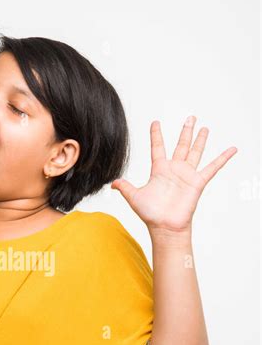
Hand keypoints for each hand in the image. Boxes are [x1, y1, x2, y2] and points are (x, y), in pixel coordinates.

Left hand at [110, 116, 237, 234]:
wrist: (165, 227)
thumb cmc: (151, 214)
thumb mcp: (134, 197)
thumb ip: (125, 187)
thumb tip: (113, 184)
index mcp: (159, 170)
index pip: (158, 147)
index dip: (156, 135)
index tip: (155, 122)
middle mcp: (174, 169)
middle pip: (181, 145)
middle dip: (186, 131)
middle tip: (190, 117)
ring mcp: (187, 175)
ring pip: (195, 152)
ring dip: (200, 139)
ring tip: (204, 127)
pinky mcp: (197, 182)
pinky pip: (213, 168)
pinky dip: (223, 158)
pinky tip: (232, 149)